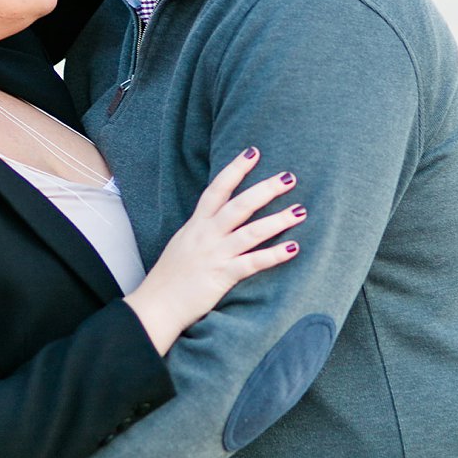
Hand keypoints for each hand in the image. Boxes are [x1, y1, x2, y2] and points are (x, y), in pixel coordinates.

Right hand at [126, 148, 305, 352]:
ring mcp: (215, 254)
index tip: (253, 151)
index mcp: (196, 225)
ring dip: (277, 220)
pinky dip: (274, 255)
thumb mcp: (183, 243)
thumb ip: (202, 229)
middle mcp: (206, 235)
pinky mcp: (222, 275)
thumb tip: (220, 217)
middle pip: (239, 205)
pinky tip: (294, 247)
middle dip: (265, 189)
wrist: (156, 306)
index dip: (235, 169)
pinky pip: (253, 262)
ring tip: (300, 211)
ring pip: (251, 232)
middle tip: (290, 177)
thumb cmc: (170, 277)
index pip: (217, 190)